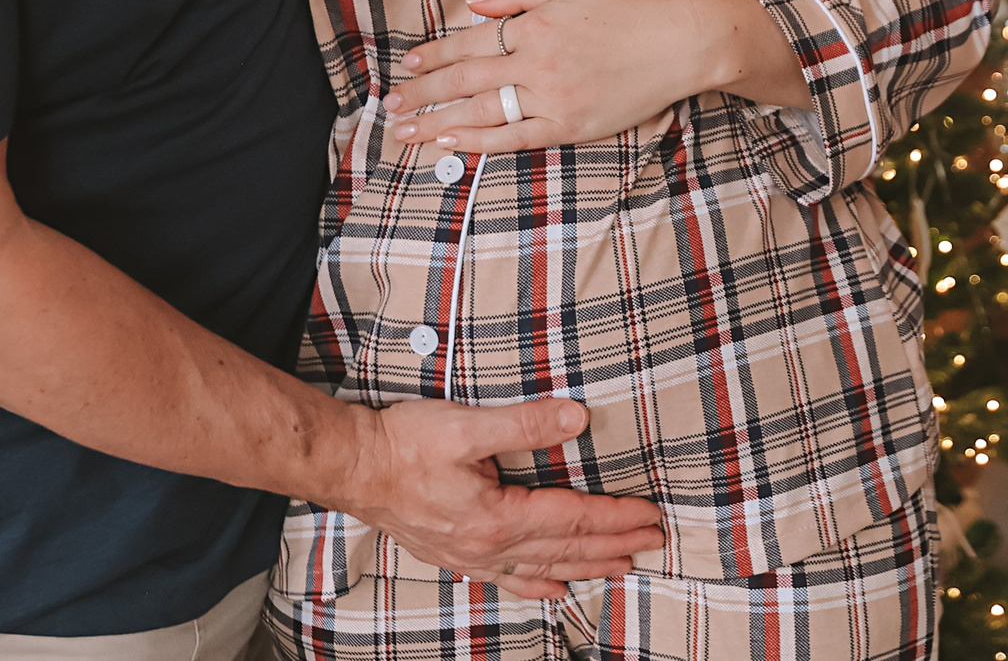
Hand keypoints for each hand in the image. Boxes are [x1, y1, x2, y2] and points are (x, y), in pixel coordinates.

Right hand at [333, 396, 664, 597]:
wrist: (353, 467)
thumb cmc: (404, 444)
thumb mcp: (467, 426)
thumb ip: (525, 424)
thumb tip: (576, 419)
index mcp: (498, 517)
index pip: (572, 519)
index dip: (615, 517)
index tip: (649, 515)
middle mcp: (489, 546)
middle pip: (566, 549)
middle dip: (614, 545)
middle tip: (653, 542)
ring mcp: (472, 556)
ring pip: (543, 568)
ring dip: (586, 566)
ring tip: (622, 566)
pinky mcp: (456, 554)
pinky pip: (508, 578)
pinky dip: (539, 583)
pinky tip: (554, 588)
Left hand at [391, 0, 732, 155]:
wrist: (681, 44)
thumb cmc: (630, 10)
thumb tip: (474, 3)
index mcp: (536, 24)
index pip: (470, 41)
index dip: (434, 53)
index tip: (406, 62)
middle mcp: (537, 61)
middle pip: (465, 80)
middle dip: (423, 92)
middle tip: (390, 105)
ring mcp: (552, 97)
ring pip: (482, 112)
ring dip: (438, 122)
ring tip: (405, 131)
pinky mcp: (570, 125)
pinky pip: (515, 137)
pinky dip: (480, 142)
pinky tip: (451, 143)